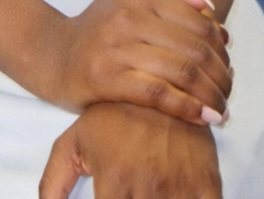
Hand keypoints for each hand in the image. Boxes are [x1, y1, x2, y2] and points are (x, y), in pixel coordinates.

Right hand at [36, 0, 231, 125]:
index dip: (221, 47)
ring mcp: (116, 47)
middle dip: (220, 75)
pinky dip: (186, 107)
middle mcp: (129, 16)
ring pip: (180, 71)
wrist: (53, 54)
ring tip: (221, 112)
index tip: (228, 65)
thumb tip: (209, 5)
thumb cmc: (99, 28)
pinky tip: (202, 118)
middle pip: (194, 48)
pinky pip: (158, 93)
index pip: (198, 22)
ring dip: (209, 95)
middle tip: (228, 93)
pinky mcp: (106, 78)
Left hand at [38, 100, 223, 198]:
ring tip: (154, 193)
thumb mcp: (74, 144)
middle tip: (132, 193)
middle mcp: (148, 188)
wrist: (154, 77)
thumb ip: (54, 181)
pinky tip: (183, 196)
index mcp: (115, 183)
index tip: (111, 196)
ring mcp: (180, 186)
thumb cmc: (109, 117)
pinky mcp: (208, 181)